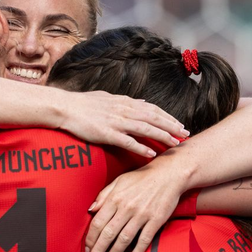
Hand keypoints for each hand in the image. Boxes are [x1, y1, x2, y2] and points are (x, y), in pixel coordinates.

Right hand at [59, 91, 186, 158]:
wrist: (65, 107)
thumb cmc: (84, 103)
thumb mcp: (108, 97)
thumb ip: (126, 101)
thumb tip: (142, 102)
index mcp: (125, 102)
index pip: (153, 109)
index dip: (168, 117)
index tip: (180, 124)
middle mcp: (124, 110)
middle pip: (154, 118)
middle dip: (172, 126)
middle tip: (186, 134)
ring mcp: (116, 121)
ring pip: (146, 129)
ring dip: (162, 136)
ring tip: (175, 144)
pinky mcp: (107, 133)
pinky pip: (128, 141)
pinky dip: (141, 147)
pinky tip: (151, 154)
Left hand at [85, 161, 186, 251]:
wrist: (169, 174)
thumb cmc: (142, 177)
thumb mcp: (119, 181)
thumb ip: (104, 195)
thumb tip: (91, 209)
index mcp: (116, 198)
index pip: (98, 222)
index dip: (90, 238)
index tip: (86, 249)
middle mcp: (127, 208)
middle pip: (108, 234)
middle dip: (98, 251)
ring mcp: (142, 215)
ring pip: (124, 239)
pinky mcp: (156, 220)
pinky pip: (144, 239)